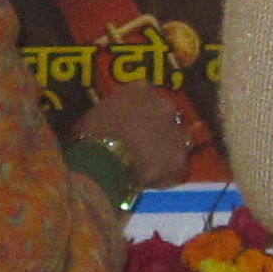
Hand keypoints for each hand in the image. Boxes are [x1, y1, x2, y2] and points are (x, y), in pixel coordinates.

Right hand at [79, 80, 195, 193]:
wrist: (104, 159)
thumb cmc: (91, 134)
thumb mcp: (93, 116)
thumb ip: (109, 116)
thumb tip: (105, 126)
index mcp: (141, 89)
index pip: (148, 94)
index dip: (143, 110)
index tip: (134, 121)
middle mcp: (165, 105)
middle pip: (169, 115)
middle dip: (161, 126)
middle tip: (146, 142)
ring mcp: (176, 132)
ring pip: (181, 139)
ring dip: (171, 148)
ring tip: (154, 163)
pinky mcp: (180, 159)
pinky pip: (177, 168)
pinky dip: (168, 174)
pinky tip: (154, 181)